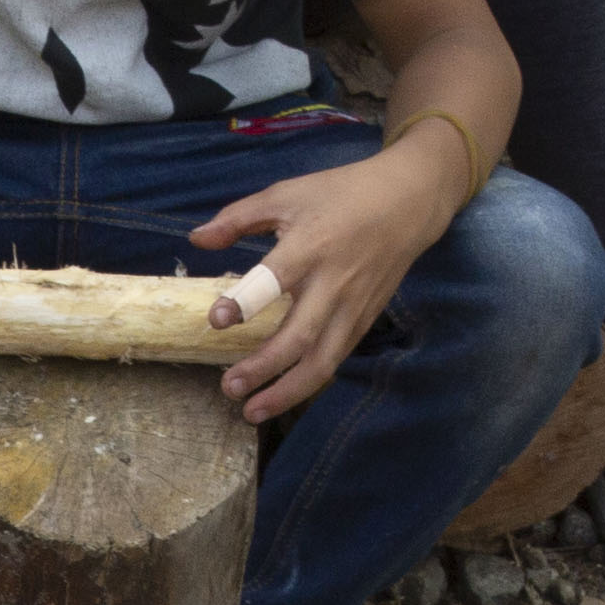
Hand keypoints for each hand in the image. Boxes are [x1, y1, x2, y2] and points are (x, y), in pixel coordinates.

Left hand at [193, 126, 474, 419]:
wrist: (408, 203)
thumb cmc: (341, 194)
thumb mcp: (287, 193)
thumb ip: (238, 217)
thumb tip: (196, 239)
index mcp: (310, 245)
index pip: (275, 279)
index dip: (245, 301)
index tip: (217, 321)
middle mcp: (333, 283)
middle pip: (300, 337)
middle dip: (264, 368)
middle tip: (229, 387)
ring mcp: (353, 307)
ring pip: (323, 361)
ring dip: (288, 391)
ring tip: (253, 411)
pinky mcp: (365, 320)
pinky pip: (336, 358)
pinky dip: (310, 382)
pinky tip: (284, 395)